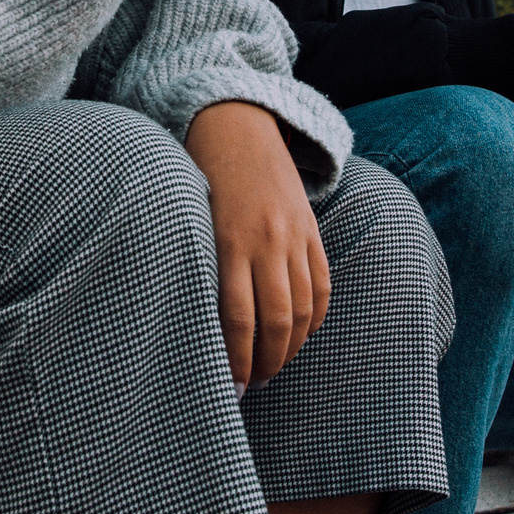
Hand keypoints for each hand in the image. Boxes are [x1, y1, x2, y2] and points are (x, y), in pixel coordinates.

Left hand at [185, 101, 328, 386]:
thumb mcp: (191, 223)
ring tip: (273, 366)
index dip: (236, 359)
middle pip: (276, 321)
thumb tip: (200, 330)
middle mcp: (267, 241)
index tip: (230, 386)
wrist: (235, 128)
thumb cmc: (199, 182)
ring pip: (303, 310)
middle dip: (266, 362)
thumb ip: (201, 269)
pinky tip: (299, 336)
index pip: (238, 319)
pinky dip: (314, 319)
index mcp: (229, 242)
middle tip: (252, 384)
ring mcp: (295, 236)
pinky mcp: (311, 230)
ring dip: (290, 347)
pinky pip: (322, 287)